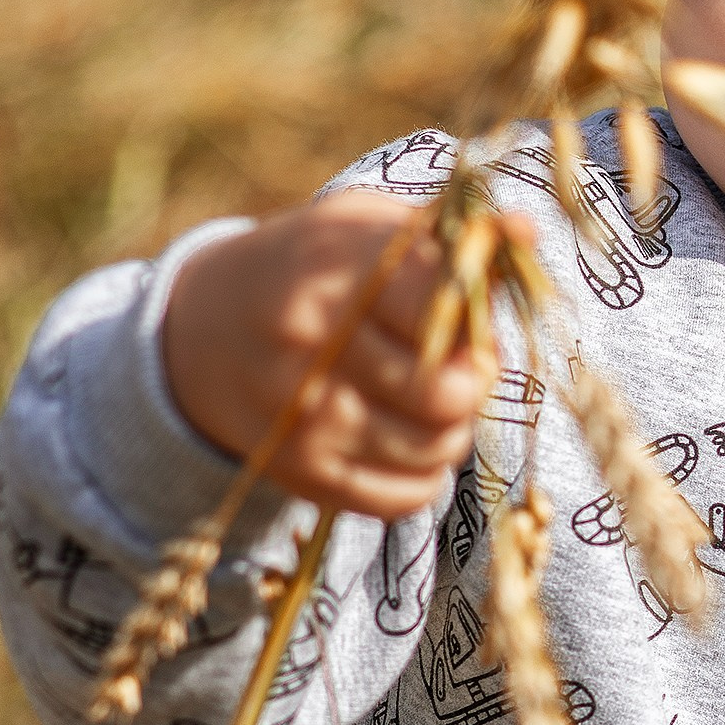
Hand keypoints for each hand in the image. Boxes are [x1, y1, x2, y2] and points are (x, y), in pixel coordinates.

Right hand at [162, 192, 525, 520]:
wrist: (197, 334)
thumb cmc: (307, 269)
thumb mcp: (364, 227)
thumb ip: (448, 237)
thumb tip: (526, 234)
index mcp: (332, 271)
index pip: (442, 306)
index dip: (474, 315)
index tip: (463, 311)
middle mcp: (312, 348)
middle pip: (448, 393)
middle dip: (472, 380)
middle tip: (457, 365)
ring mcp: (304, 419)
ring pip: (436, 449)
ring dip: (453, 427)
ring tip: (430, 398)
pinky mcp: (304, 475)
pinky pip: (407, 497)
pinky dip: (424, 471)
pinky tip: (404, 436)